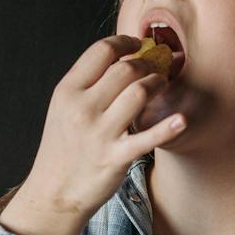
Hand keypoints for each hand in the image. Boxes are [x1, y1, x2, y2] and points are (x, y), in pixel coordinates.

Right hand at [0, 35, 185, 234]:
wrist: (54, 191)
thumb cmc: (63, 147)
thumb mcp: (63, 108)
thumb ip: (87, 84)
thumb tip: (119, 57)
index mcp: (68, 91)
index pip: (101, 51)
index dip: (125, 42)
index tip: (138, 44)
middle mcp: (82, 108)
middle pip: (125, 68)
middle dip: (147, 63)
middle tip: (155, 67)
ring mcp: (99, 133)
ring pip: (139, 93)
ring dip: (157, 84)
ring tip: (161, 85)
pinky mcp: (115, 157)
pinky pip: (147, 138)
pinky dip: (167, 128)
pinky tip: (181, 121)